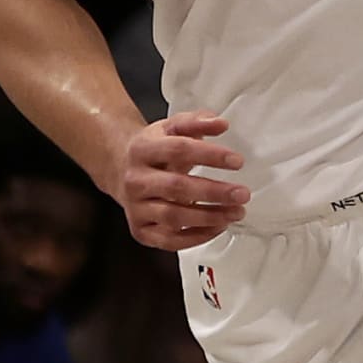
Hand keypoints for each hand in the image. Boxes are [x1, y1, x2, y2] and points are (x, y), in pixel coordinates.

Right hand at [117, 113, 252, 253]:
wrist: (122, 171)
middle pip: (177, 187)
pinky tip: (218, 226)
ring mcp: (136, 207)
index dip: (210, 155)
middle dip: (214, 192)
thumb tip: (220, 123)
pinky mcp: (141, 230)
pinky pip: (170, 240)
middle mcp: (135, 180)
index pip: (179, 150)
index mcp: (142, 150)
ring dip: (210, 217)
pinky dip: (197, 237)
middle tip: (241, 193)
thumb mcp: (171, 128)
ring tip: (235, 212)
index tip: (236, 161)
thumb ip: (196, 122)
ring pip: (174, 216)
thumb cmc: (154, 151)